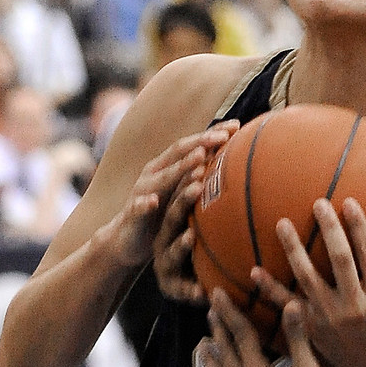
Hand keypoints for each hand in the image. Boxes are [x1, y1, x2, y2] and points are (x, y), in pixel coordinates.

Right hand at [104, 123, 237, 274]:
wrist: (128, 240)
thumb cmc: (163, 216)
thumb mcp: (184, 196)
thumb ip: (204, 179)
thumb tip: (237, 167)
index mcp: (168, 168)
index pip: (193, 146)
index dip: (213, 134)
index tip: (236, 126)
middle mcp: (155, 175)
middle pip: (178, 154)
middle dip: (200, 143)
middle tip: (221, 136)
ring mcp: (143, 192)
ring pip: (163, 179)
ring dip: (181, 169)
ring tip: (199, 159)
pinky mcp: (132, 215)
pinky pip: (138, 208)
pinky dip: (145, 204)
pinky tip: (153, 201)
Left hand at [266, 198, 365, 366]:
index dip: (359, 228)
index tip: (347, 202)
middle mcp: (356, 309)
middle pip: (341, 262)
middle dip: (329, 231)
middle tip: (318, 203)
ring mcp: (331, 320)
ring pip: (308, 279)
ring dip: (293, 250)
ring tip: (282, 224)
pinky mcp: (312, 329)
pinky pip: (286, 305)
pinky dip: (270, 289)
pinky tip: (255, 270)